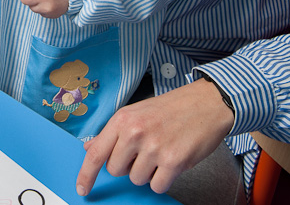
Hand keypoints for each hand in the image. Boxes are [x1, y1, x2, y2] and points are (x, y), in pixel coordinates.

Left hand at [76, 77, 233, 195]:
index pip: (96, 153)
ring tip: (160, 151)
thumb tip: (91, 147)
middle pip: (115, 170)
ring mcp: (154, 148)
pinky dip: (163, 179)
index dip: (86, 174)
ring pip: (136, 180)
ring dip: (147, 172)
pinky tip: (170, 161)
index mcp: (123, 119)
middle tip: (143, 150)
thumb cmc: (173, 107)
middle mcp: (135, 133)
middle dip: (127, 166)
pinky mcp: (173, 161)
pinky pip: (156, 185)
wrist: (207, 103)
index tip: (82, 187)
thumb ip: (114, 132)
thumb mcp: (136, 112)